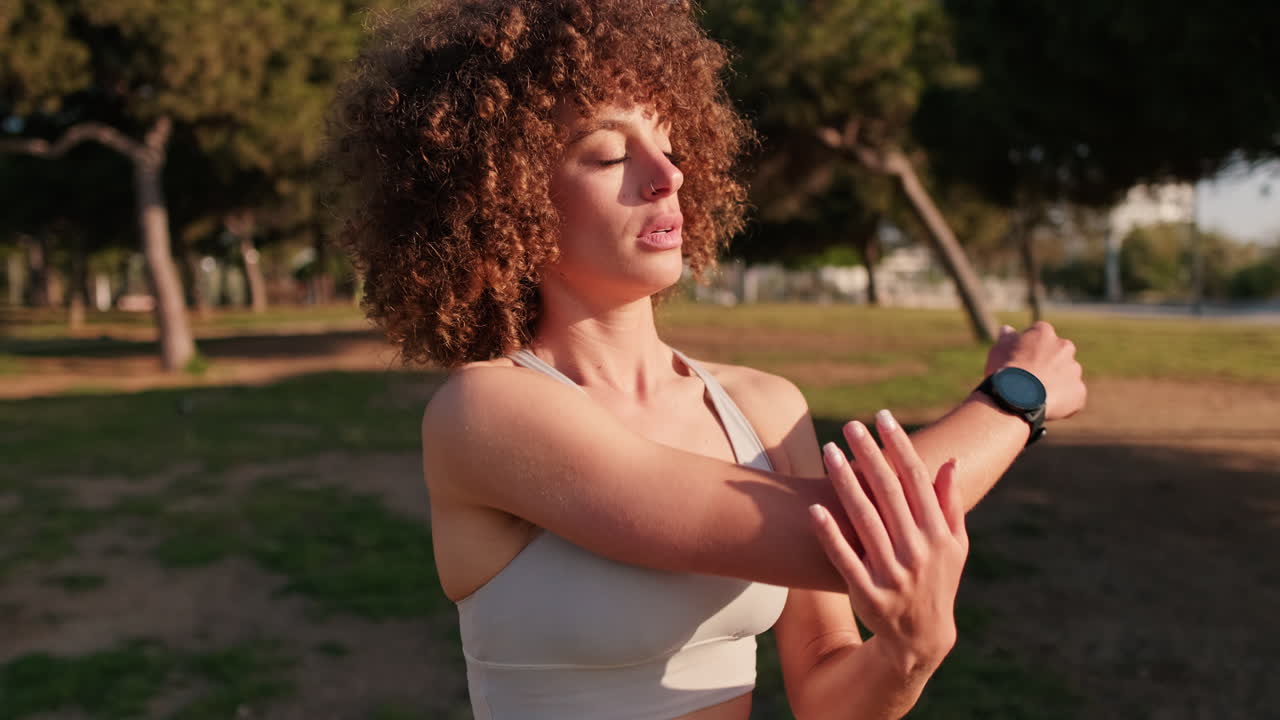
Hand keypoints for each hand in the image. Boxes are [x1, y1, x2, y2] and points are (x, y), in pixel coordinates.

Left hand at [808, 409, 968, 672]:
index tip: (882, 418)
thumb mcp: (956, 547)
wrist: (921, 639)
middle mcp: (917, 551)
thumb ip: (950, 505)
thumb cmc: (937, 583)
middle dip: (870, 455)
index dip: (899, 446)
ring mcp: (892, 573)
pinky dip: (829, 534)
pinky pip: (844, 558)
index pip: (917, 480)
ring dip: (846, 483)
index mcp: (938, 534)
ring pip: (865, 519)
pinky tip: (814, 508)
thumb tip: (948, 462)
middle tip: (850, 425)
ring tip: (829, 452)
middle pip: (890, 492)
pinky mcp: (866, 593)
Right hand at [985, 321, 1085, 420]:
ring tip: (1037, 395)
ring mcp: (1074, 369)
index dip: (1029, 349)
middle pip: (1058, 353)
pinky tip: (1046, 406)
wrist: (1018, 397)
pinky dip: (1063, 400)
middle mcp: (1064, 347)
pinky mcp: (1079, 391)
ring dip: (1056, 382)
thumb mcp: (999, 350)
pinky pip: (1072, 396)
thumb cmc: (1006, 371)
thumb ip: (1007, 339)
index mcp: (1044, 333)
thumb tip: (1007, 330)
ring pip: (1066, 375)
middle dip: (1048, 363)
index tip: (1020, 360)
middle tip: (1031, 378)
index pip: (1039, 336)